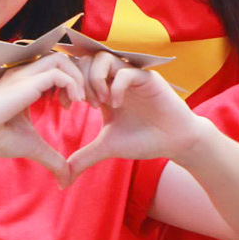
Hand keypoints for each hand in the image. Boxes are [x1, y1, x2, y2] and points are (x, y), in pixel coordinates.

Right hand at [0, 53, 86, 186]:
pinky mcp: (26, 82)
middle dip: (81, 76)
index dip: (73, 84)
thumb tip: (66, 183)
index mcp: (26, 83)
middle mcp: (25, 74)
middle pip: (62, 58)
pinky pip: (58, 72)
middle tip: (87, 101)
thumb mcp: (34, 147)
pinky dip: (73, 84)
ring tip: (82, 100)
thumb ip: (53, 160)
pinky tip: (74, 103)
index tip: (78, 106)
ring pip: (61, 58)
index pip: (57, 69)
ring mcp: (24, 75)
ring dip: (78, 78)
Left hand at [65, 52, 206, 179]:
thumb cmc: (143, 141)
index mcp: (101, 88)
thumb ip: (84, 157)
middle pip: (84, 60)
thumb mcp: (107, 147)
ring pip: (103, 58)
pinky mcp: (148, 79)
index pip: (74, 72)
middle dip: (78, 81)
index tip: (67, 106)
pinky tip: (115, 106)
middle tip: (83, 103)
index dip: (65, 86)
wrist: (176, 142)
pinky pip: (125, 72)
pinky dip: (115, 87)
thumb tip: (62, 180)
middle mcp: (114, 78)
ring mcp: (130, 76)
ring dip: (94, 79)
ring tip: (98, 103)